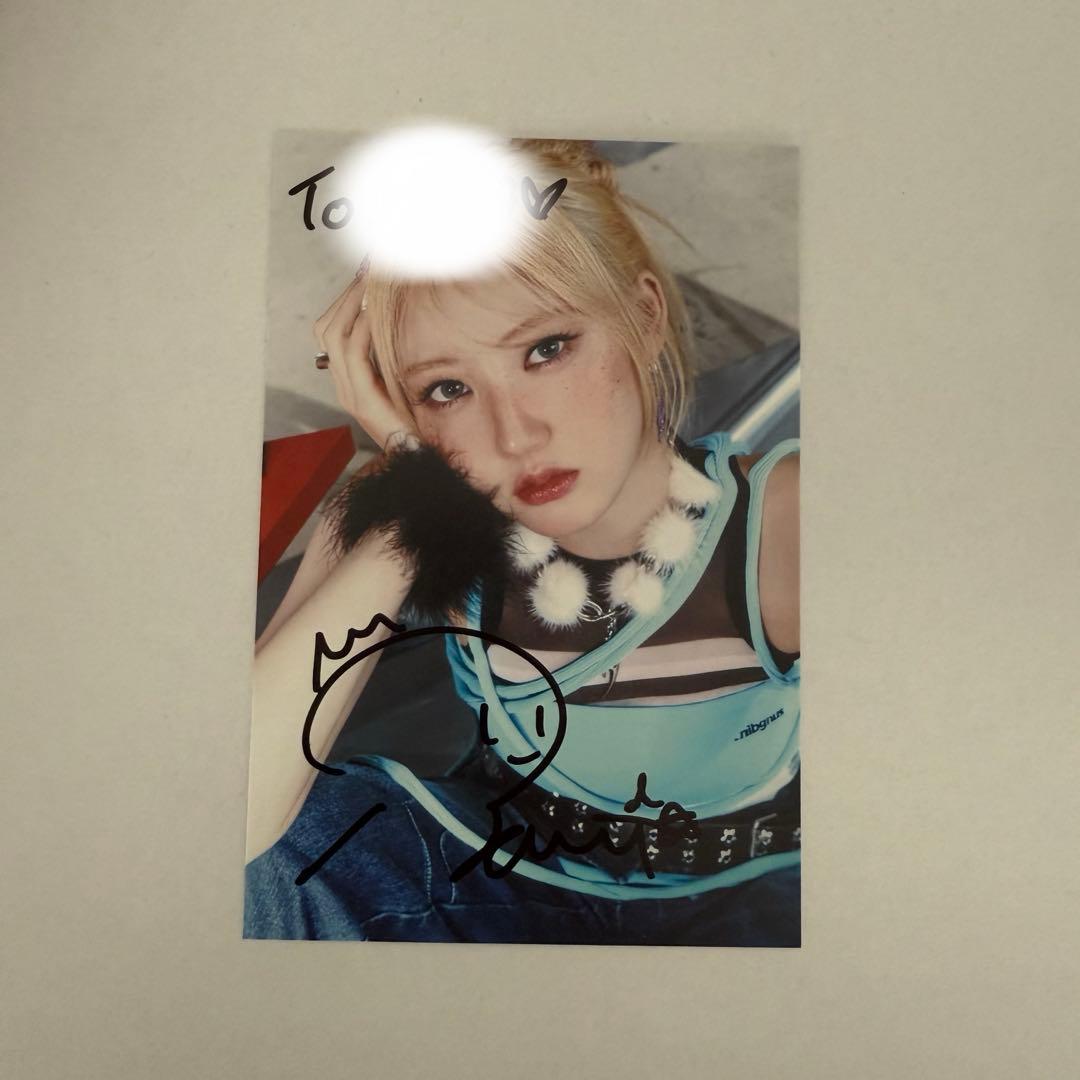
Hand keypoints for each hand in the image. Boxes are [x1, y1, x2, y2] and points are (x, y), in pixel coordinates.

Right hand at [313, 260, 418, 451]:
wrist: (418, 459)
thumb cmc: (417, 421)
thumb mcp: (403, 380)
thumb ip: (393, 357)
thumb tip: (396, 321)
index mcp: (349, 378)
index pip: (332, 330)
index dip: (345, 301)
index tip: (366, 276)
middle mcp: (342, 384)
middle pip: (326, 328)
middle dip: (345, 295)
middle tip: (367, 272)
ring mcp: (348, 393)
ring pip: (334, 336)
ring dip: (352, 304)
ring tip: (371, 284)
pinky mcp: (361, 400)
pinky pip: (353, 355)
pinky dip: (362, 329)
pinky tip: (374, 314)